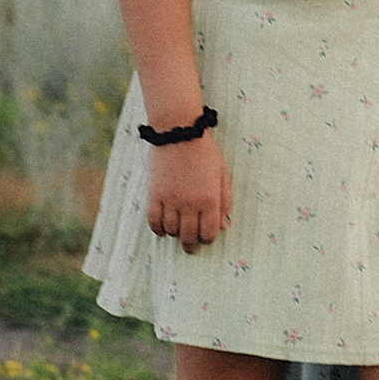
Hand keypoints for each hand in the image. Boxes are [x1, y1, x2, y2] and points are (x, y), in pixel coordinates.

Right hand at [147, 133, 230, 250]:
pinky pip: (154, 222)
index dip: (207, 239)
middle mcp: (190, 204)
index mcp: (210, 199)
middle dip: (191, 245)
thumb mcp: (222, 174)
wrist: (179, 132)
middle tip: (191, 247)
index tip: (206, 238)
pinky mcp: (154, 196)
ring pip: (171, 232)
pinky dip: (158, 229)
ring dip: (176, 235)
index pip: (209, 233)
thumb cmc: (205, 152)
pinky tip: (163, 228)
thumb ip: (224, 201)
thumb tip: (223, 225)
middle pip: (189, 237)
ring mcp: (171, 201)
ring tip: (179, 231)